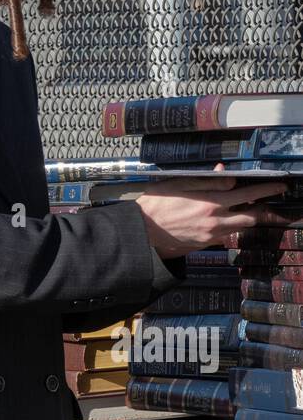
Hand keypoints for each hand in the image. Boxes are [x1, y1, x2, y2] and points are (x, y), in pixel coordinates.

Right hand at [136, 164, 297, 257]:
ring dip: (249, 219)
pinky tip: (228, 221)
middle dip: (267, 212)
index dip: (266, 190)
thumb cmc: (155, 205)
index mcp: (210, 202)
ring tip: (254, 211)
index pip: (247, 194)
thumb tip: (227, 175)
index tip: (279, 186)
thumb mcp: (178, 184)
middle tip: (277, 207)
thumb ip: (206, 180)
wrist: (141, 234)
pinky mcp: (204, 245)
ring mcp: (211, 236)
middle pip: (251, 217)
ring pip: (240, 228)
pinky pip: (225, 235)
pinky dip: (231, 227)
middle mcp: (215, 221)